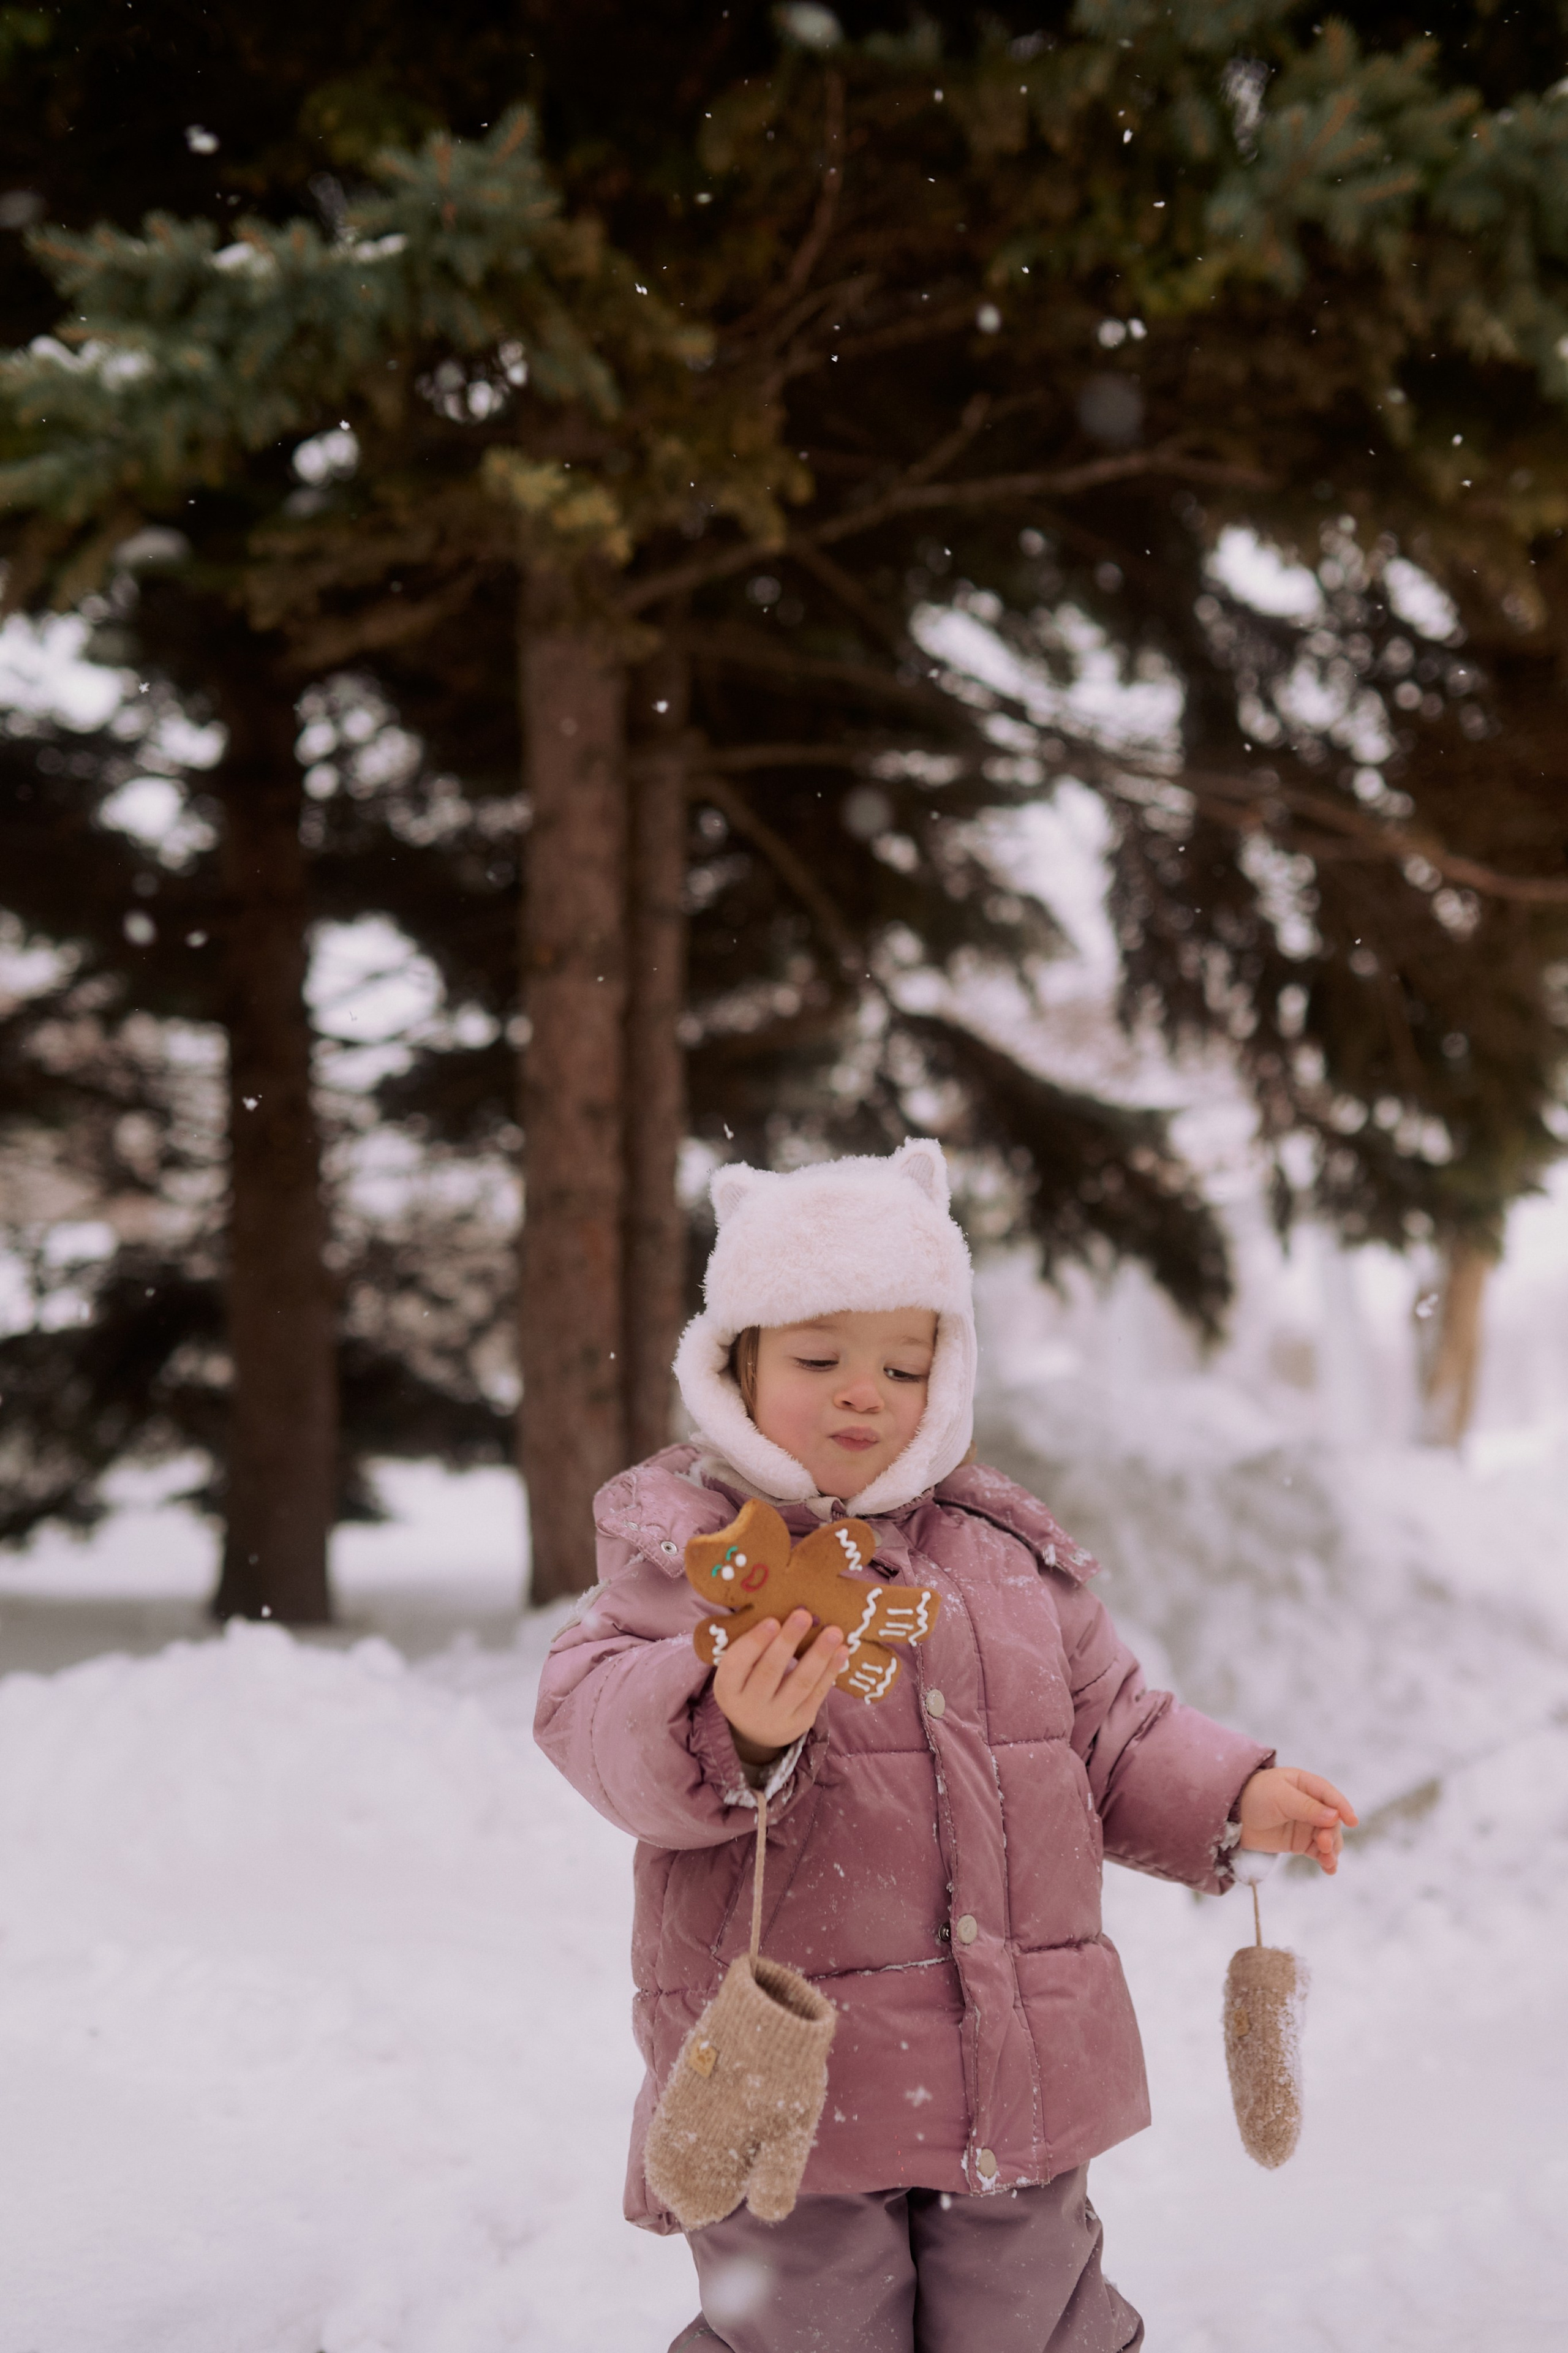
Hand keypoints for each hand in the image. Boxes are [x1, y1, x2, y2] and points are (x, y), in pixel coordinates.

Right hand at [713, 1609, 848, 1763]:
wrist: (757, 1730)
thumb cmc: (748, 1684)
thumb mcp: (738, 1671)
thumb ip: (752, 1647)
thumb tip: (782, 1609)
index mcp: (728, 1688)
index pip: (736, 1664)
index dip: (754, 1642)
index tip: (772, 1620)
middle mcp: (749, 1706)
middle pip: (769, 1672)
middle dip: (788, 1642)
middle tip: (803, 1615)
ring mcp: (776, 1717)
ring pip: (800, 1684)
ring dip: (819, 1655)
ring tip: (833, 1632)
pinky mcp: (801, 1722)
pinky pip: (818, 1694)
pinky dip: (831, 1671)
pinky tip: (842, 1651)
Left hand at [1237, 1766, 1358, 1873]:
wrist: (1231, 1815)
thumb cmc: (1255, 1796)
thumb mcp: (1280, 1796)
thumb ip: (1307, 1807)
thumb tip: (1334, 1816)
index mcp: (1306, 1785)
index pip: (1330, 1796)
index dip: (1343, 1807)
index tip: (1352, 1821)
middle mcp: (1311, 1805)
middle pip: (1332, 1821)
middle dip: (1332, 1833)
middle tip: (1324, 1844)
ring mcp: (1307, 1825)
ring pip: (1329, 1838)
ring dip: (1332, 1849)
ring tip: (1328, 1861)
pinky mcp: (1300, 1842)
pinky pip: (1319, 1852)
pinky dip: (1326, 1860)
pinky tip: (1330, 1869)